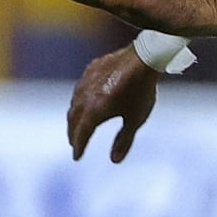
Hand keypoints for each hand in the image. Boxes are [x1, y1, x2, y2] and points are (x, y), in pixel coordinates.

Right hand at [68, 46, 161, 163]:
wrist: (143, 57)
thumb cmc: (141, 91)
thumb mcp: (135, 119)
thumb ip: (124, 140)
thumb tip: (114, 160)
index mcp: (94, 111)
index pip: (82, 133)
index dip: (79, 146)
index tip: (77, 157)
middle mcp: (85, 97)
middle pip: (73, 119)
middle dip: (73, 133)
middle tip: (74, 142)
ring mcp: (86, 81)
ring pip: (75, 102)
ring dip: (74, 116)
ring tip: (78, 123)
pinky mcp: (91, 69)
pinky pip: (81, 87)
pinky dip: (80, 98)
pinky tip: (85, 100)